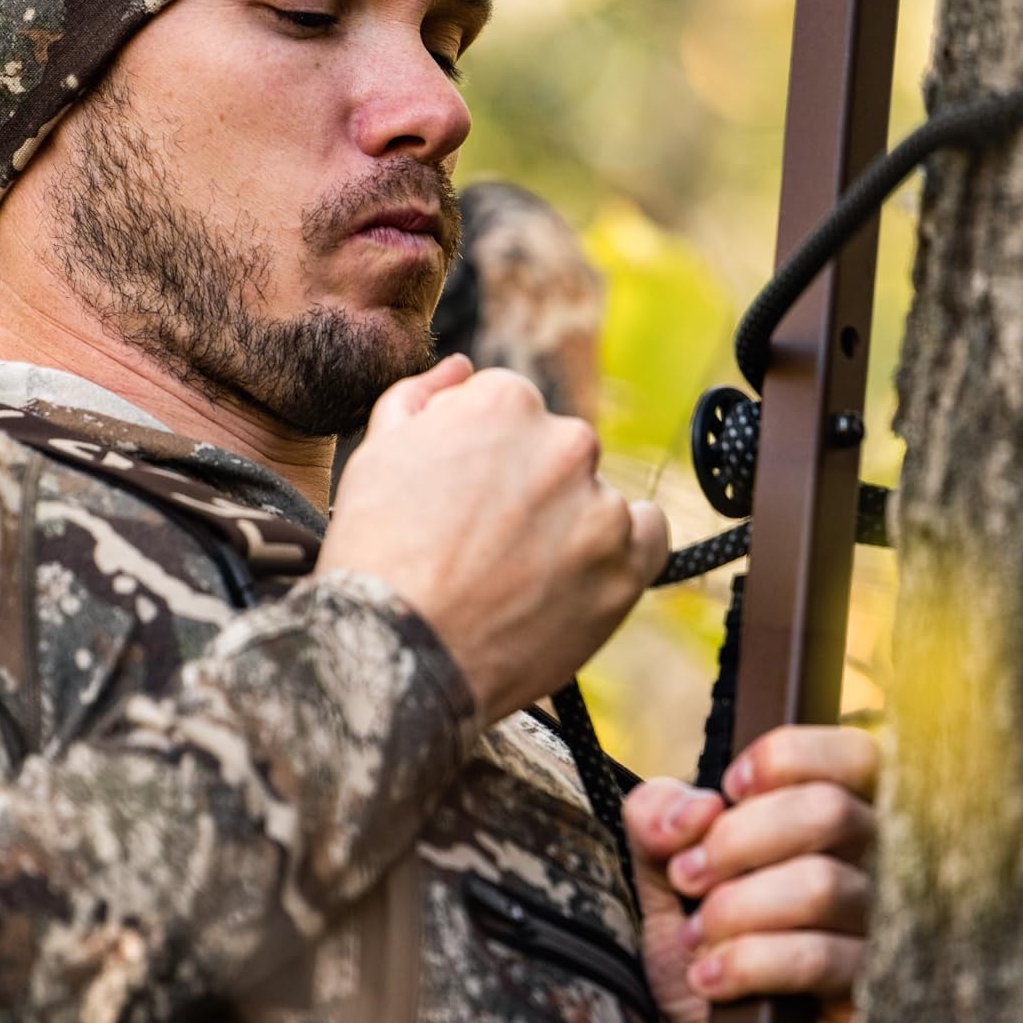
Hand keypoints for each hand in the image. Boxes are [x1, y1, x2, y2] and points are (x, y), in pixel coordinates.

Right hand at [319, 355, 667, 724]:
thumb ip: (421, 398)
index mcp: (505, 401)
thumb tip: (459, 368)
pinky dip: (622, 553)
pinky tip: (575, 578)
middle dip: (530, 491)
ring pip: (596, 499)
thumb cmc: (377, 556)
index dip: (485, 461)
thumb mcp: (375, 455)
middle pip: (558, 454)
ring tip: (518, 579)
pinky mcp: (626, 565)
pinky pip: (647, 537)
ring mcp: (600, 505)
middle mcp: (564, 442)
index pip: (513, 413)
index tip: (467, 502)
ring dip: (569, 526)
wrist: (396, 653)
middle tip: (488, 546)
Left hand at [623, 725, 878, 1022]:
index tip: (730, 788)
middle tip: (688, 876)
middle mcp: (880, 867)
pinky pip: (816, 959)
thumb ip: (661, 823)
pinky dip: (747, 962)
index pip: (854, 755)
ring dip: (736, 908)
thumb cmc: (708, 950)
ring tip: (696, 936)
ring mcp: (886, 930)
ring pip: (820, 885)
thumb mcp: (668, 880)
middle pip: (831, 812)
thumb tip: (691, 808)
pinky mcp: (876, 994)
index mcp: (843, 820)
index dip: (788, 758)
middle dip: (739, 839)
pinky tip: (710, 978)